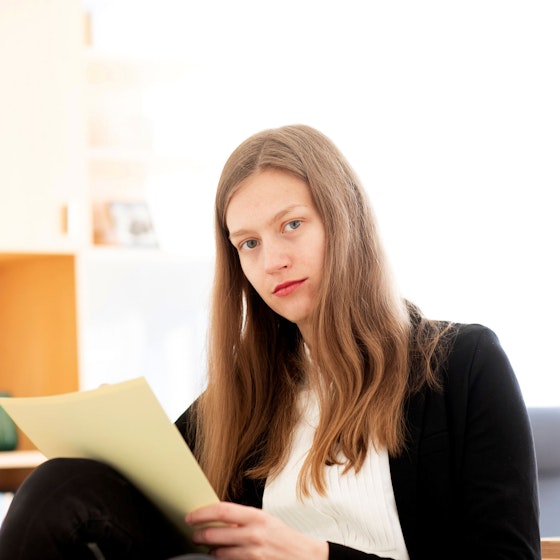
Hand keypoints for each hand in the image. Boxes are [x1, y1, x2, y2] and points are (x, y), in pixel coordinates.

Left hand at [186, 501, 328, 559]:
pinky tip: (221, 556)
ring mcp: (252, 553)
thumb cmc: (284, 537)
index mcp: (256, 516)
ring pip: (218, 552)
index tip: (191, 516)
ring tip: (208, 546)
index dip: (202, 513)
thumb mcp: (265, 520)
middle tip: (194, 534)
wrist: (304, 557)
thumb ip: (243, 518)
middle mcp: (252, 534)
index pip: (221, 510)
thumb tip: (218, 515)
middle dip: (199, 535)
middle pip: (214, 533)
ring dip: (210, 549)